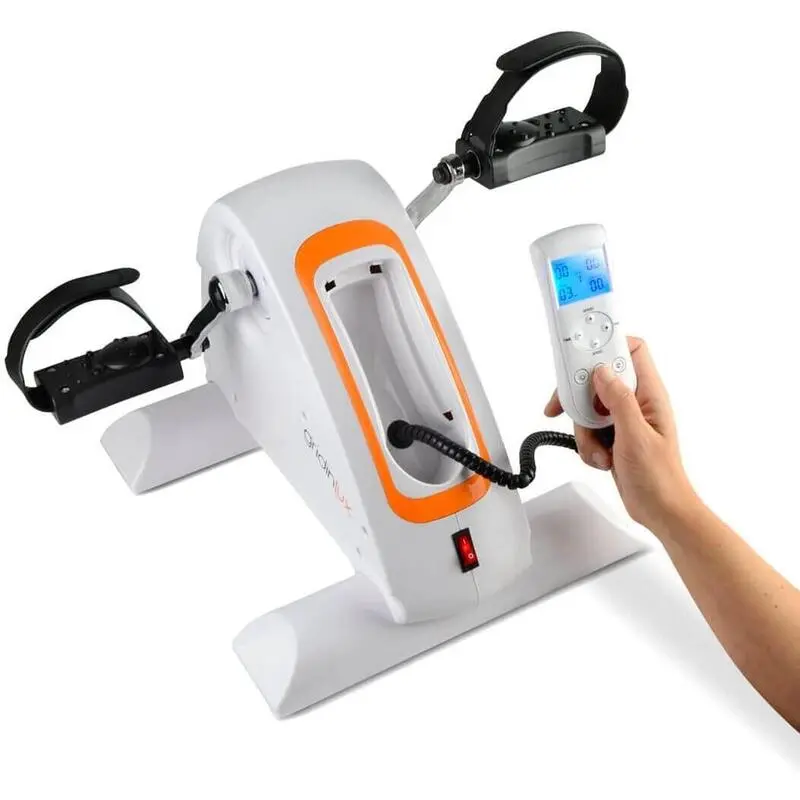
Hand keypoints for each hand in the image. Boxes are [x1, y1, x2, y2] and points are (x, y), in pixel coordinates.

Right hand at [544, 337, 697, 531]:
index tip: (582, 355)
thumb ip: (619, 400)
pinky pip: (587, 429)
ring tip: (601, 451)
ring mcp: (622, 419)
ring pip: (588, 408)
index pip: (631, 351)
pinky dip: (587, 445)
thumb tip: (601, 372)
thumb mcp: (636, 436)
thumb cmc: (660, 478)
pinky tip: (603, 459)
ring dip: (584, 431)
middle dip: (581, 399)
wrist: (661, 511)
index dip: (607, 346)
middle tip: (572, 412)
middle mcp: (636, 402)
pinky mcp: (612, 435)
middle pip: (598, 380)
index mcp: (650, 394)